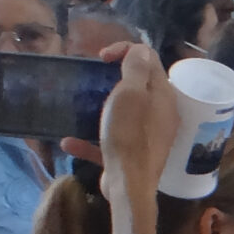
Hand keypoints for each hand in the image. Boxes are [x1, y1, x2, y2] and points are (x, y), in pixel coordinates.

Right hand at [67, 43, 175, 190]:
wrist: (129, 184)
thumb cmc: (129, 135)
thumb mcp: (131, 94)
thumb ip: (136, 69)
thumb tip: (141, 49)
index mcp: (163, 95)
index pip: (149, 59)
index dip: (125, 50)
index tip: (102, 58)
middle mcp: (160, 114)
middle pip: (138, 87)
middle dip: (114, 80)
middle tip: (93, 81)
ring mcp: (148, 136)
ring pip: (124, 115)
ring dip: (102, 111)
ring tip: (82, 107)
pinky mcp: (132, 156)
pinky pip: (110, 143)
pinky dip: (91, 141)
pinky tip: (70, 142)